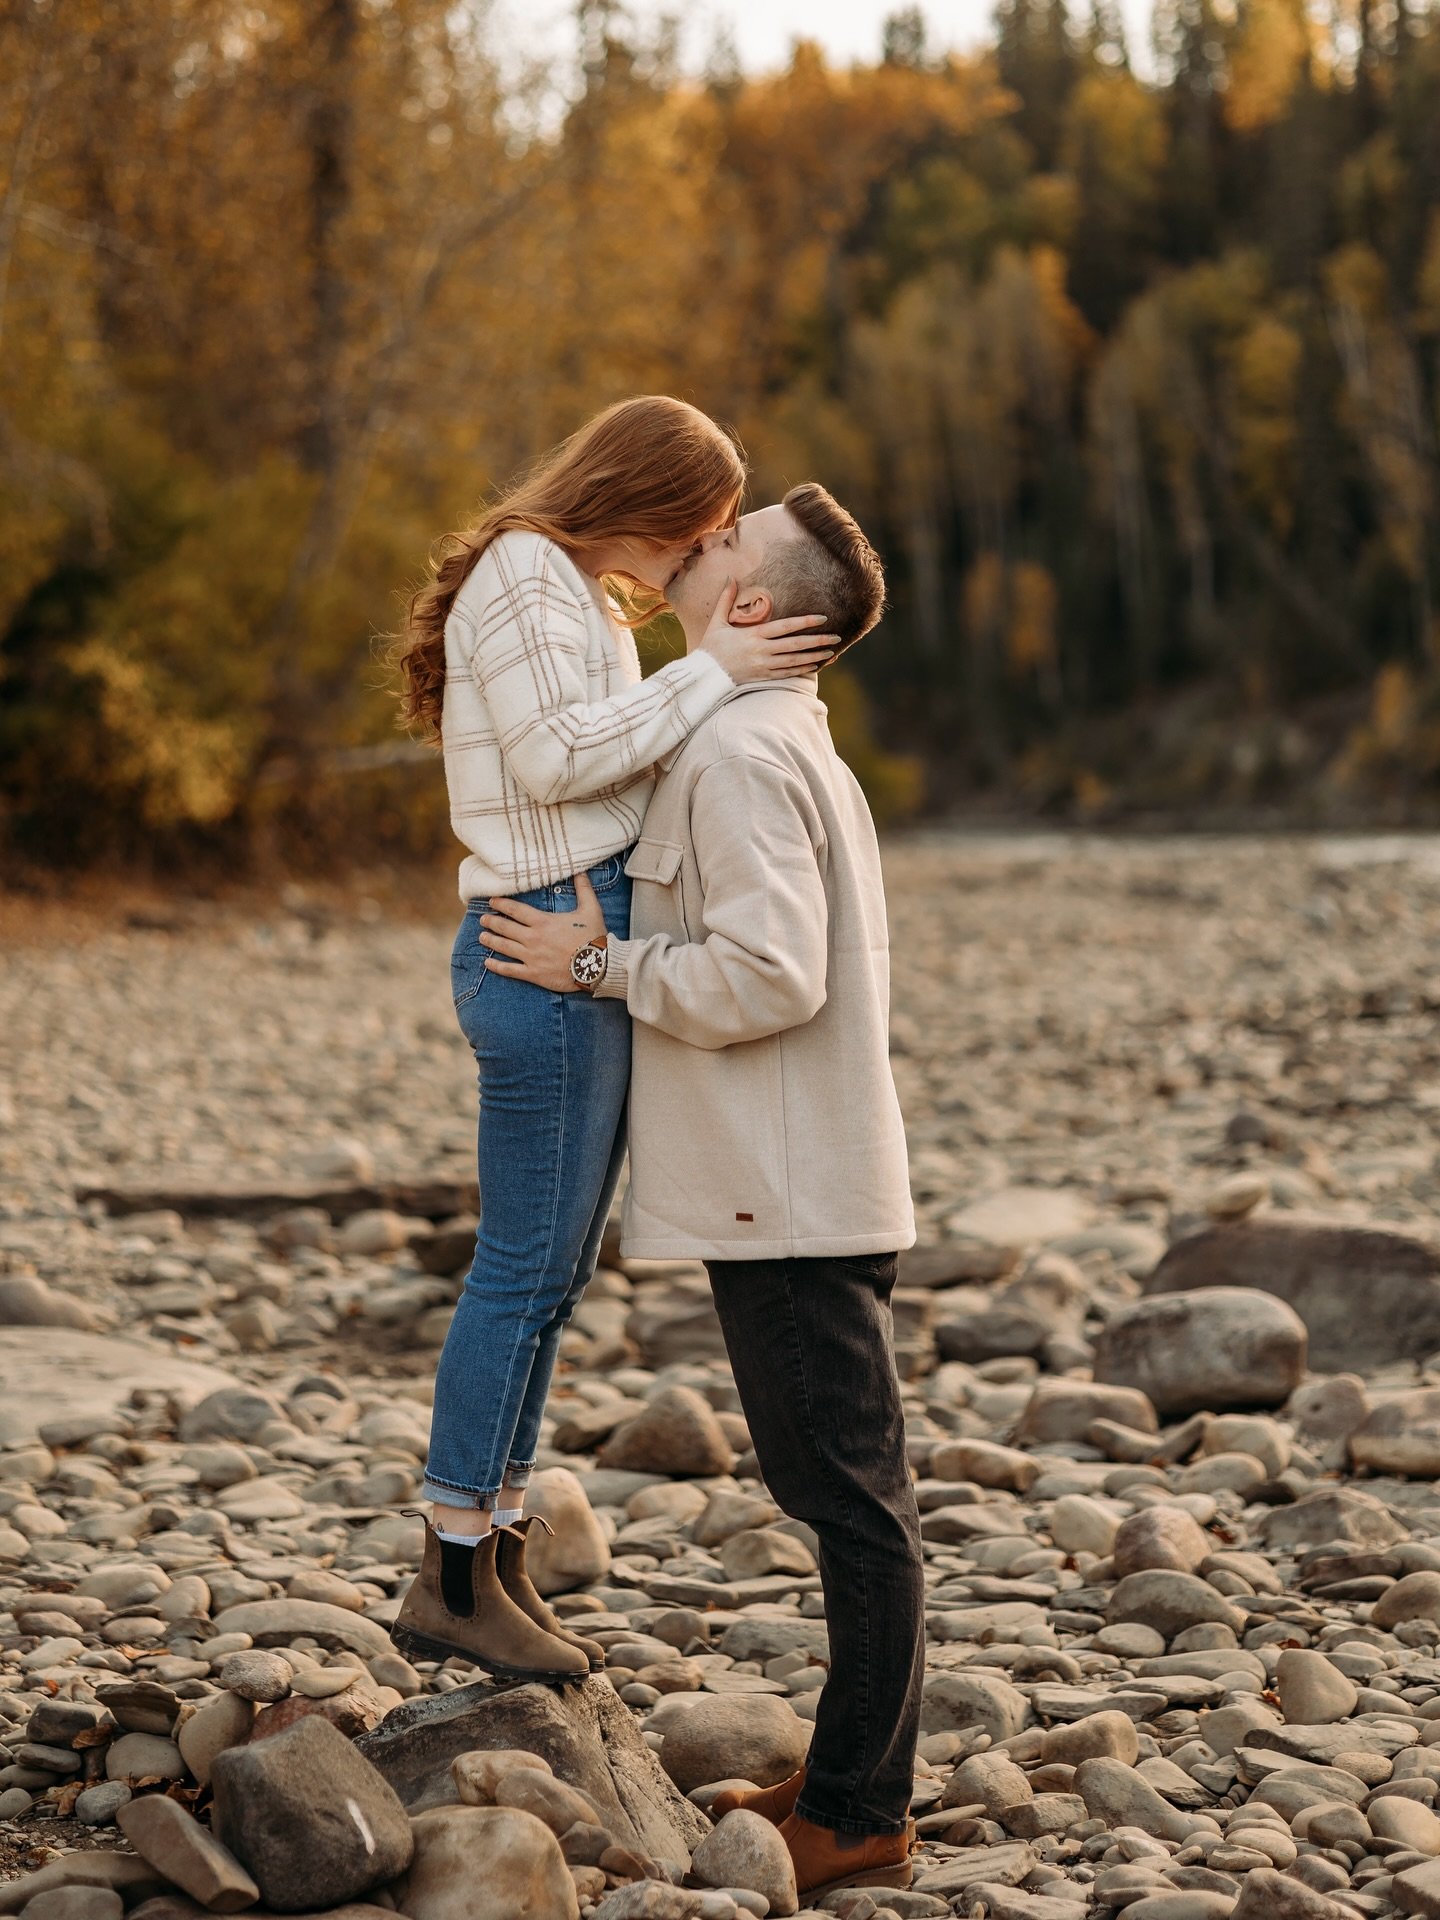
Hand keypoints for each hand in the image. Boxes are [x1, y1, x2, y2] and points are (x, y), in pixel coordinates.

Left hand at [482, 871, 604, 991]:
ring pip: (504, 947)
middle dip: (491, 922)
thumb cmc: (594, 936)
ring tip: (481, 937)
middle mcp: (533, 938)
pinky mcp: (534, 974)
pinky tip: (487, 963)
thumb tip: (581, 870)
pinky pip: (510, 970)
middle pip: (505, 928)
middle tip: (483, 919)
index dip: (501, 904)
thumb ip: (583, 888)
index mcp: (543, 921)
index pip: (515, 910)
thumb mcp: (591, 908)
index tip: (491, 901)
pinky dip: (497, 966)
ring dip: (491, 941)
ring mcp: (531, 957)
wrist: (598, 966)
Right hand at [699, 580, 838, 684]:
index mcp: (753, 635)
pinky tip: (815, 665)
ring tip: (831, 652)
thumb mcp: (717, 622)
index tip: (822, 618)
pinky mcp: (763, 677)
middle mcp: (762, 651)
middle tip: (836, 637)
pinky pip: (787, 674)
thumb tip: (731, 577)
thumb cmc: (711, 648)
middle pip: (795, 645)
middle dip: (817, 641)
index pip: (785, 627)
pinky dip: (802, 670)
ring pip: (794, 661)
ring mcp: (764, 666)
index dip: (804, 622)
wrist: (705, 676)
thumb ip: (726, 599)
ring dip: (814, 657)